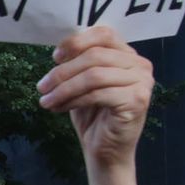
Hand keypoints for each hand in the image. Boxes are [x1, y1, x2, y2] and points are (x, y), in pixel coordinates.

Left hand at [37, 27, 152, 169]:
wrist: (106, 150)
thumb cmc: (93, 115)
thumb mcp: (82, 83)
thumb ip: (78, 63)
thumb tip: (59, 50)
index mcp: (128, 55)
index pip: (104, 34)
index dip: (76, 42)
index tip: (55, 57)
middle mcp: (140, 65)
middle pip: (95, 56)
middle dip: (62, 71)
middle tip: (42, 86)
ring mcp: (142, 82)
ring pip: (94, 75)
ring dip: (63, 88)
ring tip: (46, 100)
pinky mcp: (137, 100)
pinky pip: (98, 94)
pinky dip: (73, 100)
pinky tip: (59, 108)